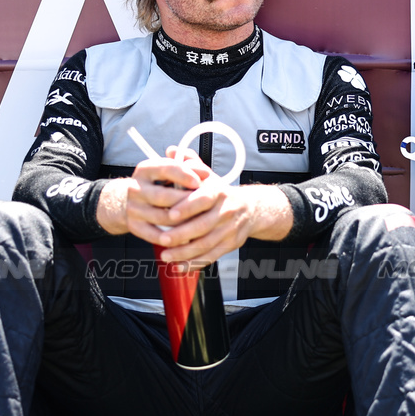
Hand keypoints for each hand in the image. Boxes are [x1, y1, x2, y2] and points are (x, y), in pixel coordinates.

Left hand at [96, 148, 291, 266]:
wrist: (252, 209)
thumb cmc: (222, 193)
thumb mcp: (208, 175)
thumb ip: (189, 164)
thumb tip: (171, 149)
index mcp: (219, 192)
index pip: (203, 199)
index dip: (187, 207)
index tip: (171, 214)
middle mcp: (226, 211)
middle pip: (203, 226)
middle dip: (181, 235)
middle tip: (162, 239)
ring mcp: (230, 230)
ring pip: (206, 244)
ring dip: (185, 252)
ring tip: (166, 255)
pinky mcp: (231, 244)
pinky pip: (212, 256)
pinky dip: (195, 263)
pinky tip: (180, 266)